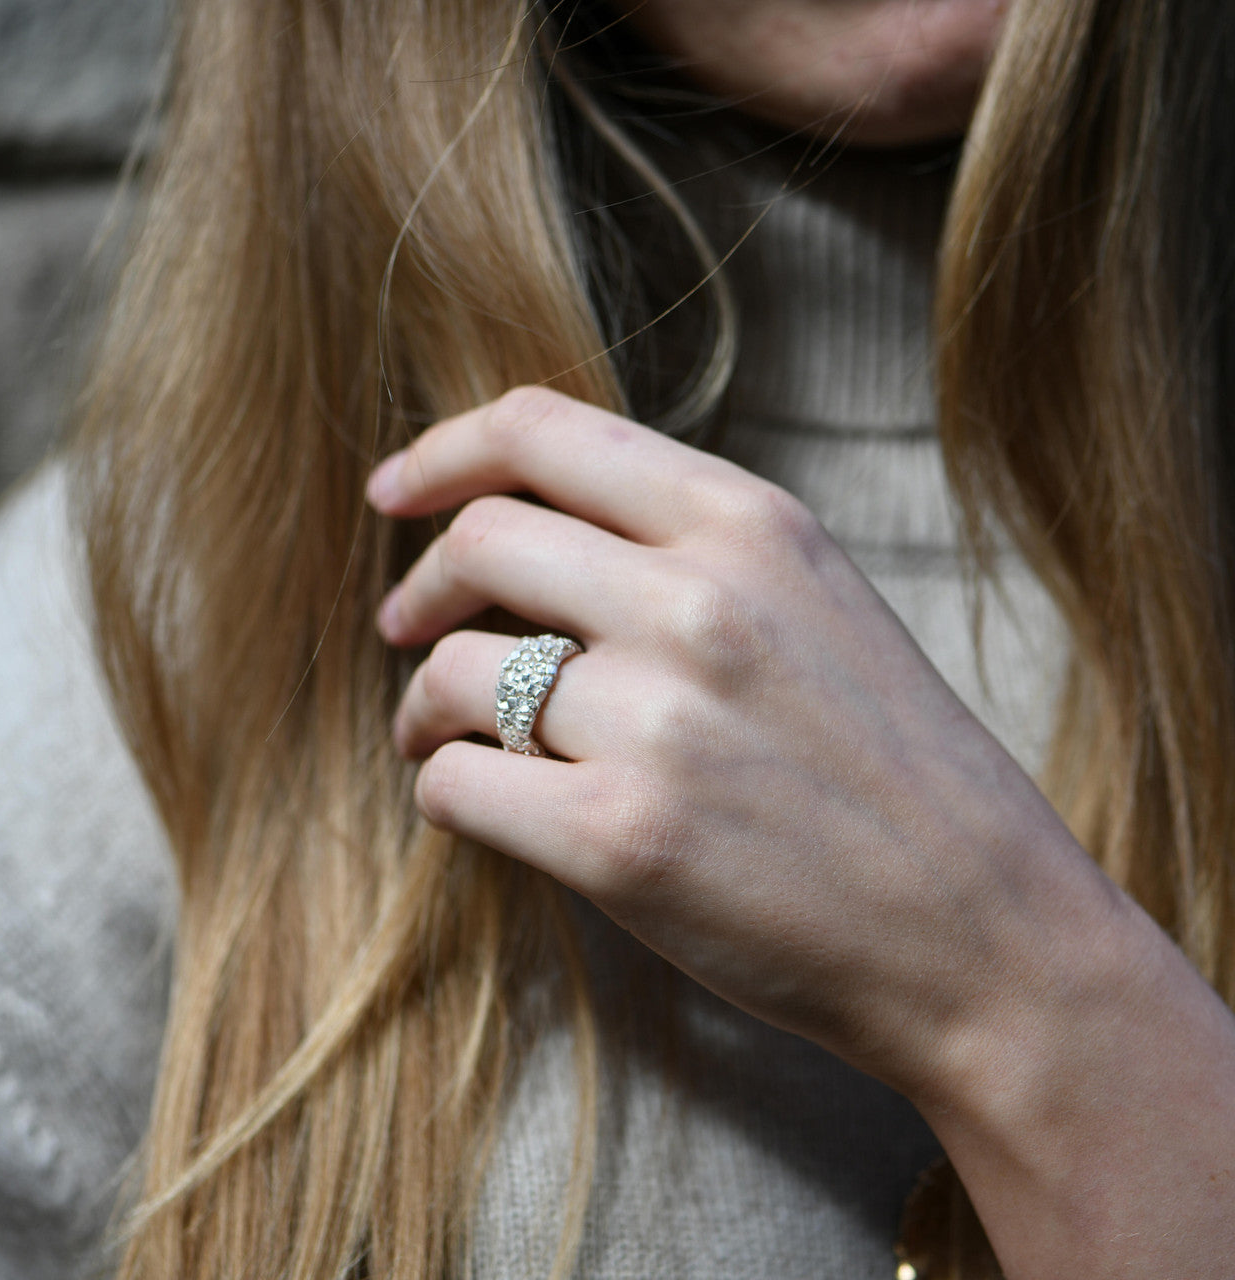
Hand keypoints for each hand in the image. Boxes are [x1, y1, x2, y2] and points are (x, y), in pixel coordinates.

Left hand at [364, 386, 1106, 1095]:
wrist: (981, 932)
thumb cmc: (896, 773)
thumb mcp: (817, 605)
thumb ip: (689, 553)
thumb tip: (534, 542)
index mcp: (751, 524)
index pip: (547, 429)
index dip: (446, 451)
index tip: (395, 491)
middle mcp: (698, 599)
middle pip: (479, 541)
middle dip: (419, 588)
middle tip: (405, 631)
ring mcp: (656, 719)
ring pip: (449, 669)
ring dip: (420, 706)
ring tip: (438, 739)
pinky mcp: (619, 839)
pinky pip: (454, 783)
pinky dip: (443, 790)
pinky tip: (479, 807)